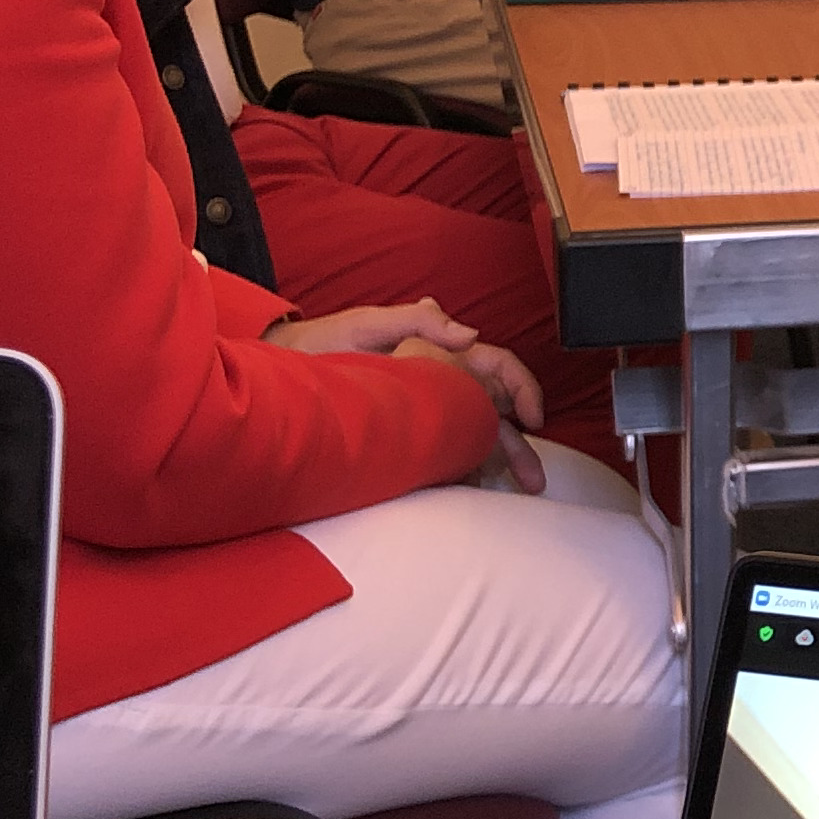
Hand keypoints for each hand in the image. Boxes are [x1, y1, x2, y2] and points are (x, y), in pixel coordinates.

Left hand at [264, 296, 546, 490]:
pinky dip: (460, 471)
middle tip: (533, 480)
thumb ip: (417, 323)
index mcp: (440, 349)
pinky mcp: (406, 433)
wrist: (285, 367)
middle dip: (519, 444)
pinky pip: (442, 453)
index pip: (497, 366)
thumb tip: (470, 334)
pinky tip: (468, 493)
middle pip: (493, 411)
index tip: (532, 419)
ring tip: (512, 495)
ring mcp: (423, 409)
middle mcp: (439, 380)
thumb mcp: (369, 324)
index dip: (522, 390)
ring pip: (473, 436)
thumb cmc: (326, 340)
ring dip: (495, 463)